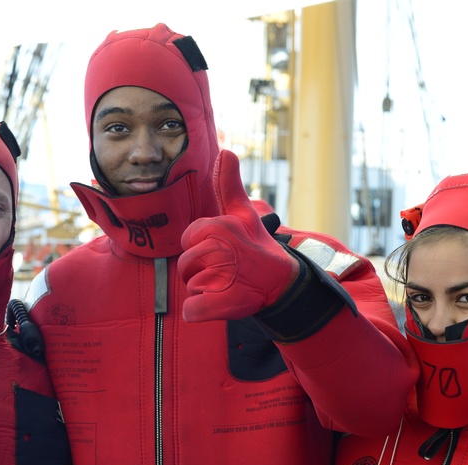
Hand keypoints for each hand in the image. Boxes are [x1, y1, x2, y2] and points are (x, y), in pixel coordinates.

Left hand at [179, 150, 299, 321]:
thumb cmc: (256, 246)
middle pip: (185, 265)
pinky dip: (202, 310)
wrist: (282, 283)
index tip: (225, 249)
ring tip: (229, 283)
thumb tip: (225, 151)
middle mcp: (218, 251)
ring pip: (189, 287)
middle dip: (202, 270)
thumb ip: (228, 185)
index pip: (187, 240)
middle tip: (228, 269)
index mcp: (218, 228)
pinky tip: (223, 301)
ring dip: (206, 289)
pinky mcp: (218, 306)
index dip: (201, 247)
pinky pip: (191, 310)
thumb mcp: (243, 214)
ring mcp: (218, 279)